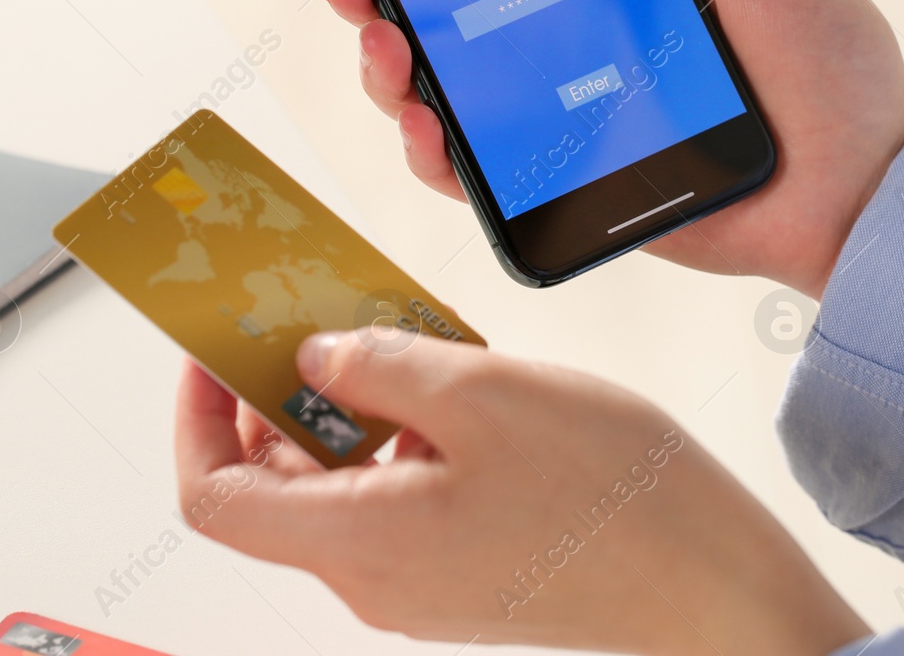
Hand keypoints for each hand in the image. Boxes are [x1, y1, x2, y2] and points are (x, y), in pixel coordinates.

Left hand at [175, 333, 867, 654]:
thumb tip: (315, 360)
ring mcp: (420, 579)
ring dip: (353, 409)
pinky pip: (399, 495)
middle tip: (316, 320)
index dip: (194, 419)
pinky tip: (455, 389)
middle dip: (280, 396)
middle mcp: (374, 575)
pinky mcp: (462, 570)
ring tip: (403, 341)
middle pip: (276, 486)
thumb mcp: (482, 393)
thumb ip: (378, 367)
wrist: (709, 584)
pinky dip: (403, 436)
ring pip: (344, 485)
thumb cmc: (613, 501)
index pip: (213, 497)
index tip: (213, 354)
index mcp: (358, 539)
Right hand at [317, 0, 903, 296]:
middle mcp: (577, 53)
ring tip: (388, 52)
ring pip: (446, 101)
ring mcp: (566, 124)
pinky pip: (483, 180)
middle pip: (451, 25)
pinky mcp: (571, 192)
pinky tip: (428, 127)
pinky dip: (438, 157)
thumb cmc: (829, 61)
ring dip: (393, 74)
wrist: (864, 186)